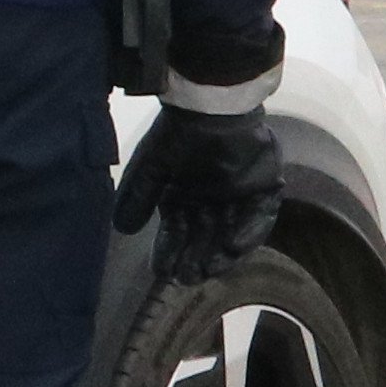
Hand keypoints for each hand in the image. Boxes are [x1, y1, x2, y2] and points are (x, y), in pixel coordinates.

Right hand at [110, 98, 280, 286]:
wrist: (213, 107)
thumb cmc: (179, 136)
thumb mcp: (150, 168)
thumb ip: (137, 197)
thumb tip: (122, 230)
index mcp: (185, 196)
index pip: (177, 232)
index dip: (169, 252)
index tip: (162, 272)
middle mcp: (212, 200)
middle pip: (204, 238)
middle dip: (195, 259)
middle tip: (187, 278)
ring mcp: (239, 195)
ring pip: (231, 233)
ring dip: (220, 253)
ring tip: (208, 270)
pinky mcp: (264, 187)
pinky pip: (260, 216)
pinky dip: (248, 232)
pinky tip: (233, 246)